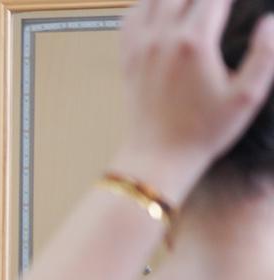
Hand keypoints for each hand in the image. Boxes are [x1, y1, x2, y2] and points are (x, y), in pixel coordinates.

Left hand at [111, 0, 273, 201]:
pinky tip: (162, 9)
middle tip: (219, 4)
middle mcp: (163, 38)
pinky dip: (147, 6)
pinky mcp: (128, 59)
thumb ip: (265, 54)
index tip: (239, 2)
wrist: (158, 156)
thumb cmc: (204, 131)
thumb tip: (268, 21)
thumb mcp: (247, 96)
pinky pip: (130, 18)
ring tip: (195, 4)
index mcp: (194, 42)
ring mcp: (141, 47)